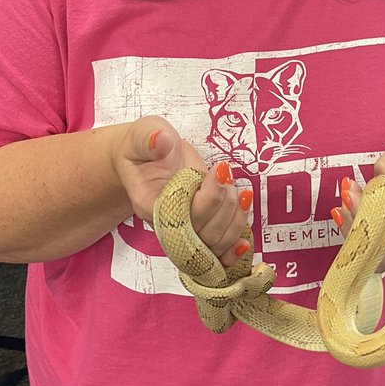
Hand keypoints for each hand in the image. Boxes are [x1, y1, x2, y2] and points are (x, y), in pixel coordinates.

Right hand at [111, 115, 251, 266]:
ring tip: (237, 190)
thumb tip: (162, 139)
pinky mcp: (197, 229)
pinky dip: (231, 251)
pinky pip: (215, 251)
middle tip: (227, 175)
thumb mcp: (142, 134)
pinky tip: (242, 243)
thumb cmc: (142, 147)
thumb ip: (150, 138)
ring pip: (213, 244)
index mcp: (151, 205)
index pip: (183, 215)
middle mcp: (167, 225)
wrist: (143, 157)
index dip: (209, 198)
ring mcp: (184, 230)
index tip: (218, 170)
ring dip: (234, 218)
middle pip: (202, 234)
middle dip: (225, 205)